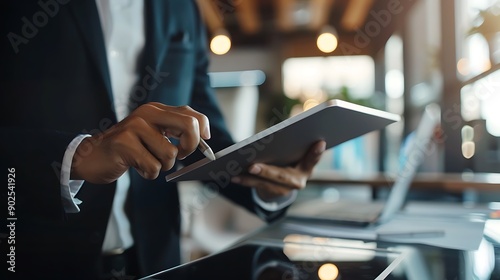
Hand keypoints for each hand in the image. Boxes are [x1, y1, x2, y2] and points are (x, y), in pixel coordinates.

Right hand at [71, 102, 210, 183]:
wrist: (92, 156)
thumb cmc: (128, 149)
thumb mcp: (153, 135)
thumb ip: (175, 132)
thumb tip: (204, 139)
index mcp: (157, 110)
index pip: (192, 115)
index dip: (203, 130)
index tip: (203, 144)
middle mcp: (147, 113)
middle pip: (188, 126)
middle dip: (189, 147)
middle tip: (179, 155)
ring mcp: (134, 127)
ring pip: (170, 154)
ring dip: (162, 165)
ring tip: (146, 161)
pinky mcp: (124, 143)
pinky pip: (153, 166)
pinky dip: (148, 173)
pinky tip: (136, 167)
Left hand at [231, 140, 325, 200]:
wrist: (286, 183)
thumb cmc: (291, 160)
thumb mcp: (297, 154)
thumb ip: (297, 146)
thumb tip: (296, 133)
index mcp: (307, 168)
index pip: (313, 160)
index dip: (316, 153)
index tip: (320, 142)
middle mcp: (299, 182)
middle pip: (281, 176)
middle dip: (266, 172)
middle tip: (252, 167)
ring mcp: (285, 190)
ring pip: (265, 184)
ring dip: (249, 179)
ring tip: (236, 172)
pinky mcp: (272, 193)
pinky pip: (257, 186)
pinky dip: (245, 181)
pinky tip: (233, 176)